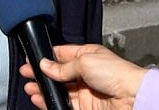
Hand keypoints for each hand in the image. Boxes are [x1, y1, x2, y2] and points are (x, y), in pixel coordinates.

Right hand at [19, 44, 147, 109]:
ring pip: (58, 90)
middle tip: (26, 73)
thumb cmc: (117, 74)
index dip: (46, 57)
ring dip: (43, 88)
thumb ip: (63, 66)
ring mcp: (84, 91)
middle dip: (41, 73)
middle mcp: (86, 73)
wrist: (131, 98)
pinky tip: (39, 98)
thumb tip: (45, 65)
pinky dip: (49, 101)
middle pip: (58, 73)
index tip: (31, 59)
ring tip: (30, 87)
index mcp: (88, 55)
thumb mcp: (85, 61)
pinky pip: (62, 104)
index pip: (62, 54)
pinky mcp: (84, 107)